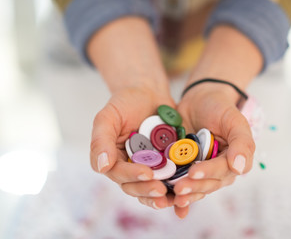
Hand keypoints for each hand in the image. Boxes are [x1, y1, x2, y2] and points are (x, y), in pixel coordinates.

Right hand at [90, 87, 175, 209]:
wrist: (150, 93)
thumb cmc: (126, 102)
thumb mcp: (109, 116)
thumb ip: (101, 140)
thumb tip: (101, 167)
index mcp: (113, 158)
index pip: (118, 173)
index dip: (132, 176)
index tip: (147, 174)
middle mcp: (129, 167)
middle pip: (135, 186)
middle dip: (147, 190)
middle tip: (161, 190)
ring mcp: (149, 167)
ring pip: (152, 188)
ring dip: (162, 196)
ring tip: (174, 198)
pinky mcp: (166, 164)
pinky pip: (170, 180)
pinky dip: (176, 187)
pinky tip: (186, 190)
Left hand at [173, 83, 255, 217]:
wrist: (199, 99)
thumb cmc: (220, 108)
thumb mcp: (234, 120)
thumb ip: (242, 143)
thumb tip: (239, 168)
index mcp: (233, 160)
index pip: (222, 170)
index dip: (208, 172)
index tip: (194, 172)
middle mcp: (217, 169)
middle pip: (207, 183)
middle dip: (193, 186)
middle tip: (178, 187)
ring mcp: (200, 169)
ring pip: (195, 187)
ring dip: (185, 195)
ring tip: (173, 196)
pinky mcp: (184, 168)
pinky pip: (180, 183)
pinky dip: (174, 195)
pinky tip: (168, 202)